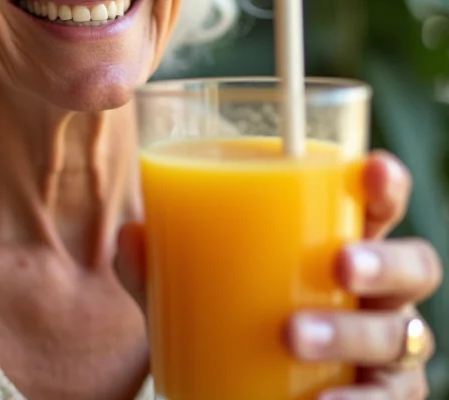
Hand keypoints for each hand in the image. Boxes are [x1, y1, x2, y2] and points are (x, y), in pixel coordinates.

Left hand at [115, 151, 443, 398]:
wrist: (239, 386)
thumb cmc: (230, 313)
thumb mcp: (191, 284)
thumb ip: (160, 262)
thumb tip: (130, 235)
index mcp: (334, 242)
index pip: (374, 204)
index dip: (384, 183)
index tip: (369, 166)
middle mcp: (372, 291)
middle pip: (413, 265)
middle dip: (383, 259)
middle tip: (337, 263)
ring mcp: (383, 347)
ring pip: (401, 335)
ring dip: (351, 332)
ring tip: (294, 334)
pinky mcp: (380, 397)